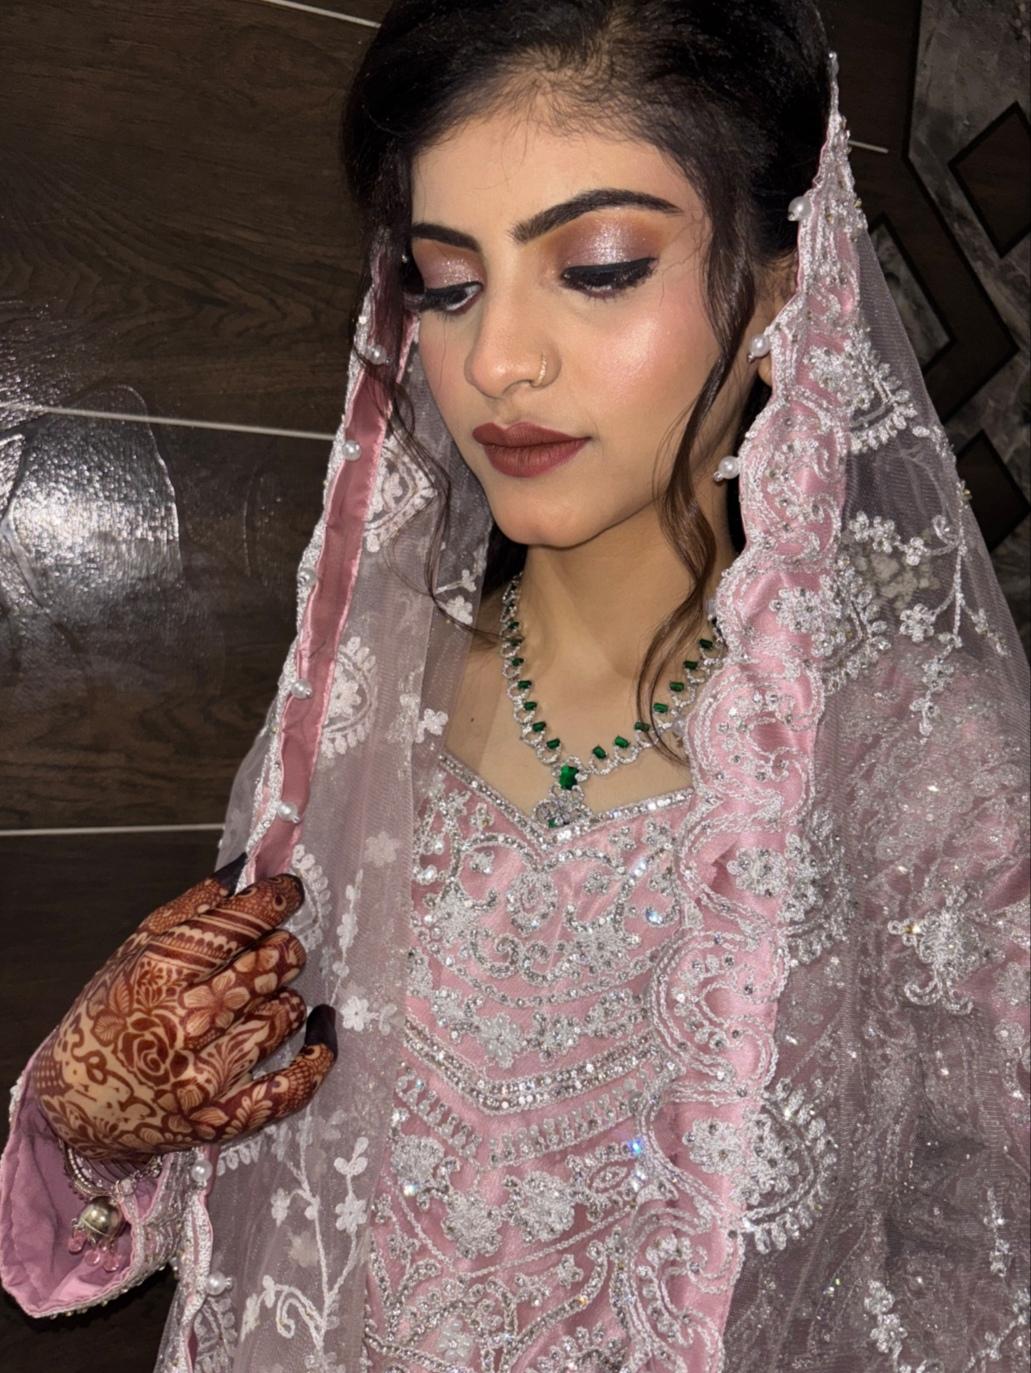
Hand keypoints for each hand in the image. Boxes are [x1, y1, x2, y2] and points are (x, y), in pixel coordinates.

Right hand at [28, 857, 336, 1164]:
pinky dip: (317, 1056)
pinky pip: (293, 1087)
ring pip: (284, 1014)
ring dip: (284, 998)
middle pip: (271, 964)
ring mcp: (203, 1076)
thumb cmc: (108, 1017)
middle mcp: (181, 1023)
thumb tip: (246, 870)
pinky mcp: (220, 1118)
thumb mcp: (134, 951)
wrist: (76, 1106)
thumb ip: (191, 909)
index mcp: (157, 972)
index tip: (290, 891)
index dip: (277, 898)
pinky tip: (321, 1031)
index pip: (240, 922)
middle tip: (274, 949)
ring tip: (260, 999)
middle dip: (282, 948)